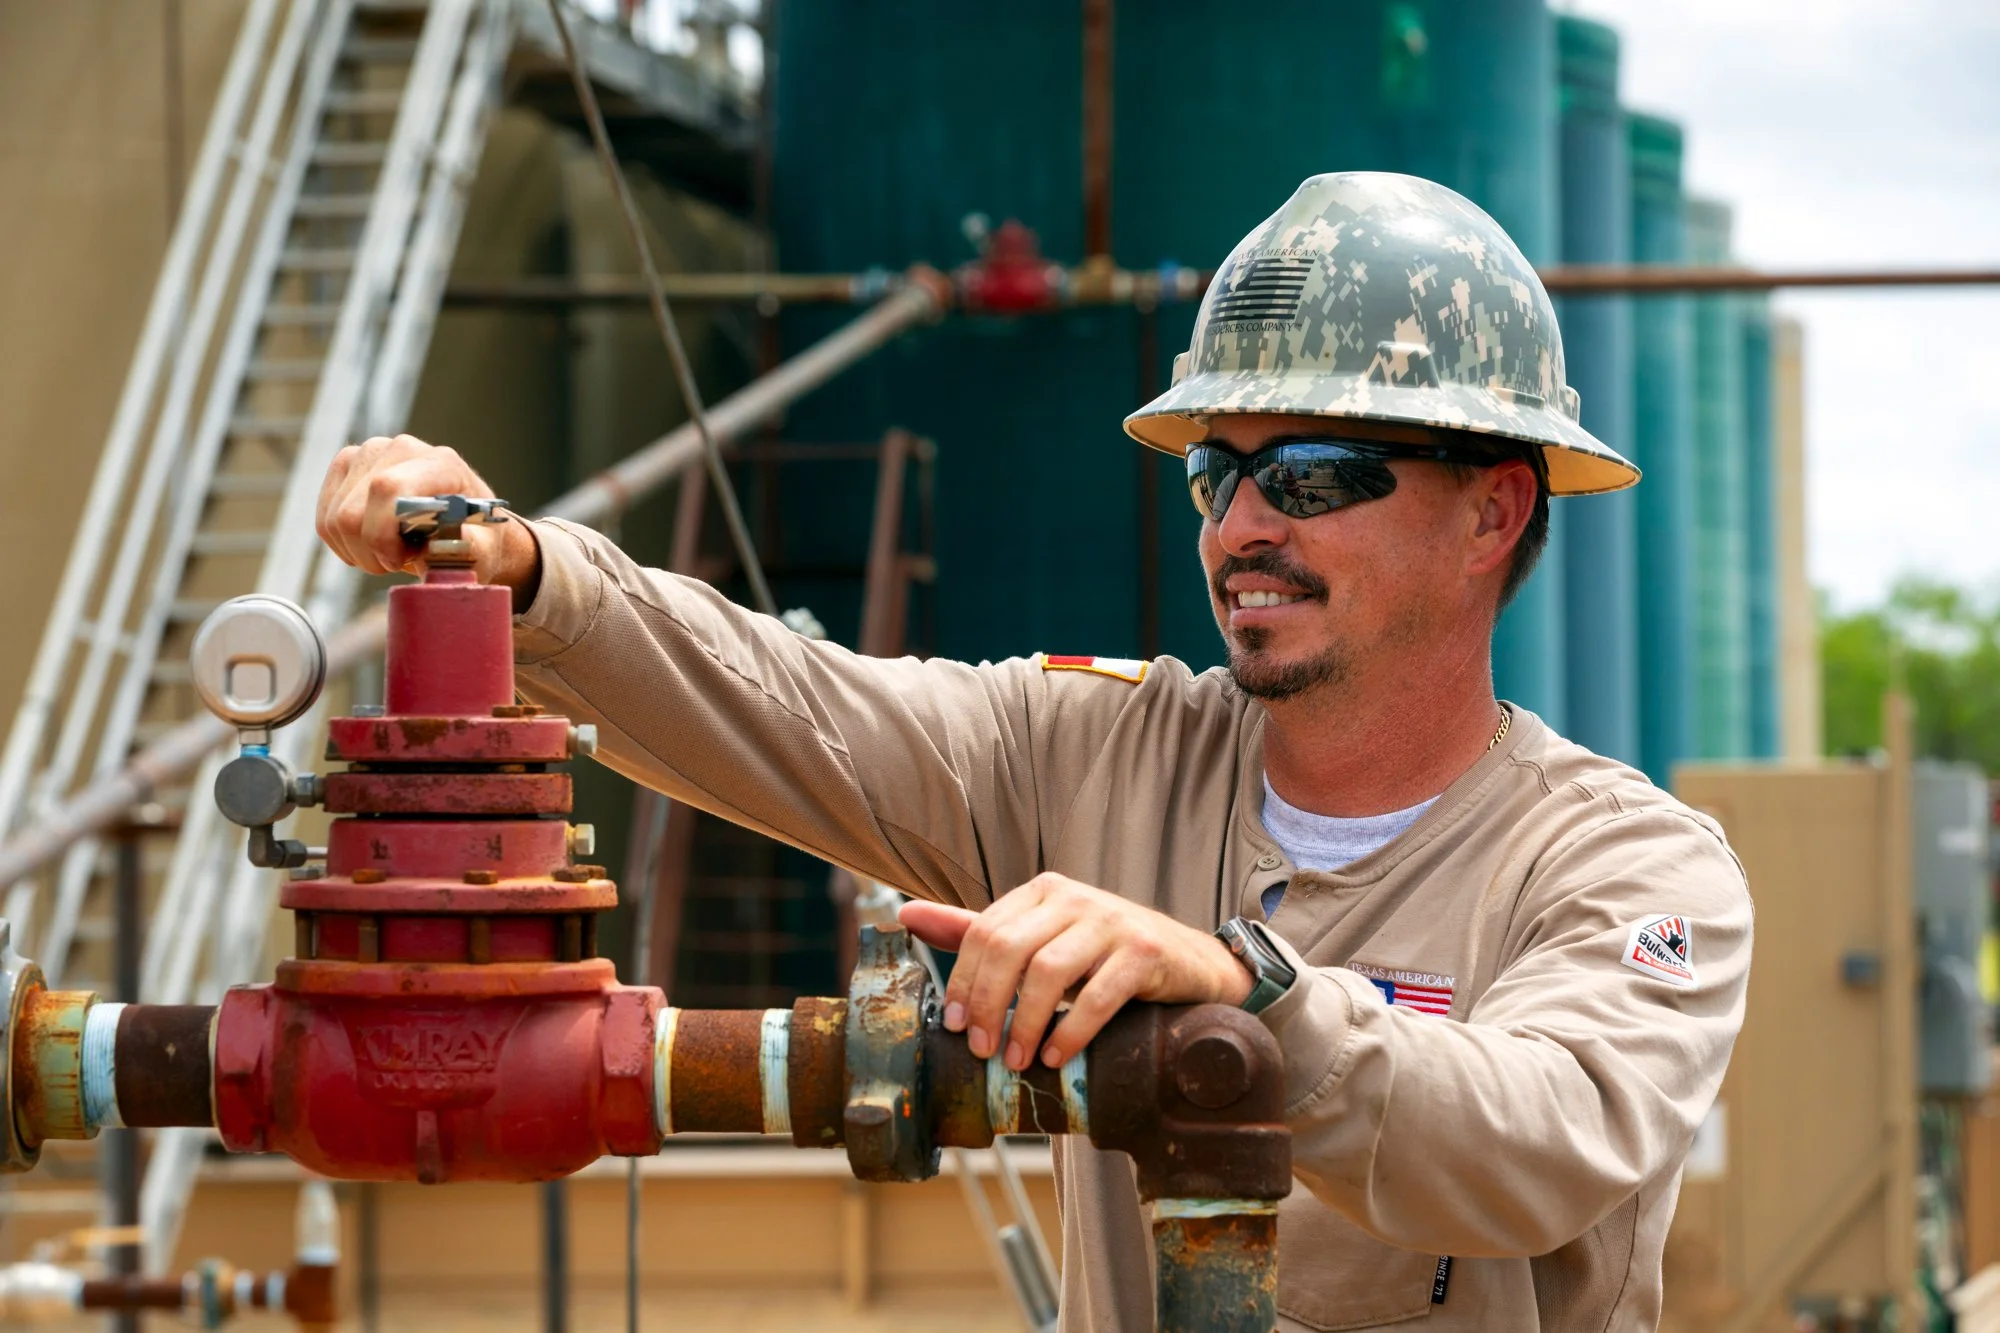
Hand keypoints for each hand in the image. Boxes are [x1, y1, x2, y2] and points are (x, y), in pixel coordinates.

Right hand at [315, 434, 539, 596]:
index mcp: (441, 463)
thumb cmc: (479, 541)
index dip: (381, 535)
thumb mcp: (485, 552)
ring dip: (359, 551)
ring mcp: (368, 453)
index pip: (386, 489)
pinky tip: (374, 545)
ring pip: (334, 519)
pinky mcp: (346, 467)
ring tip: (392, 553)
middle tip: (400, 562)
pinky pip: (324, 520)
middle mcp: (400, 448)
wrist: (470, 530)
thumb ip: (464, 549)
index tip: (399, 561)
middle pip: (351, 511)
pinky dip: (344, 545)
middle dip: (370, 552)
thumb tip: (432, 546)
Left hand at [899, 874, 1252, 1072]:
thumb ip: (980, 930)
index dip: (962, 981)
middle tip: (980, 1050)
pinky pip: (1099, 994)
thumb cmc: (1106, 957)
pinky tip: (1058, 1057)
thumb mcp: (1042, 940)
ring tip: (1016, 1059)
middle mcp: (1075, 898)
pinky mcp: (1145, 951)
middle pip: (1009, 948)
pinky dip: (1073, 1031)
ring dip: (1026, 1023)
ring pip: (1049, 971)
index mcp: (1043, 892)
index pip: (984, 931)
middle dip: (986, 1005)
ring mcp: (1113, 922)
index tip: (954, 1027)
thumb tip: (906, 914)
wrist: (1192, 963)